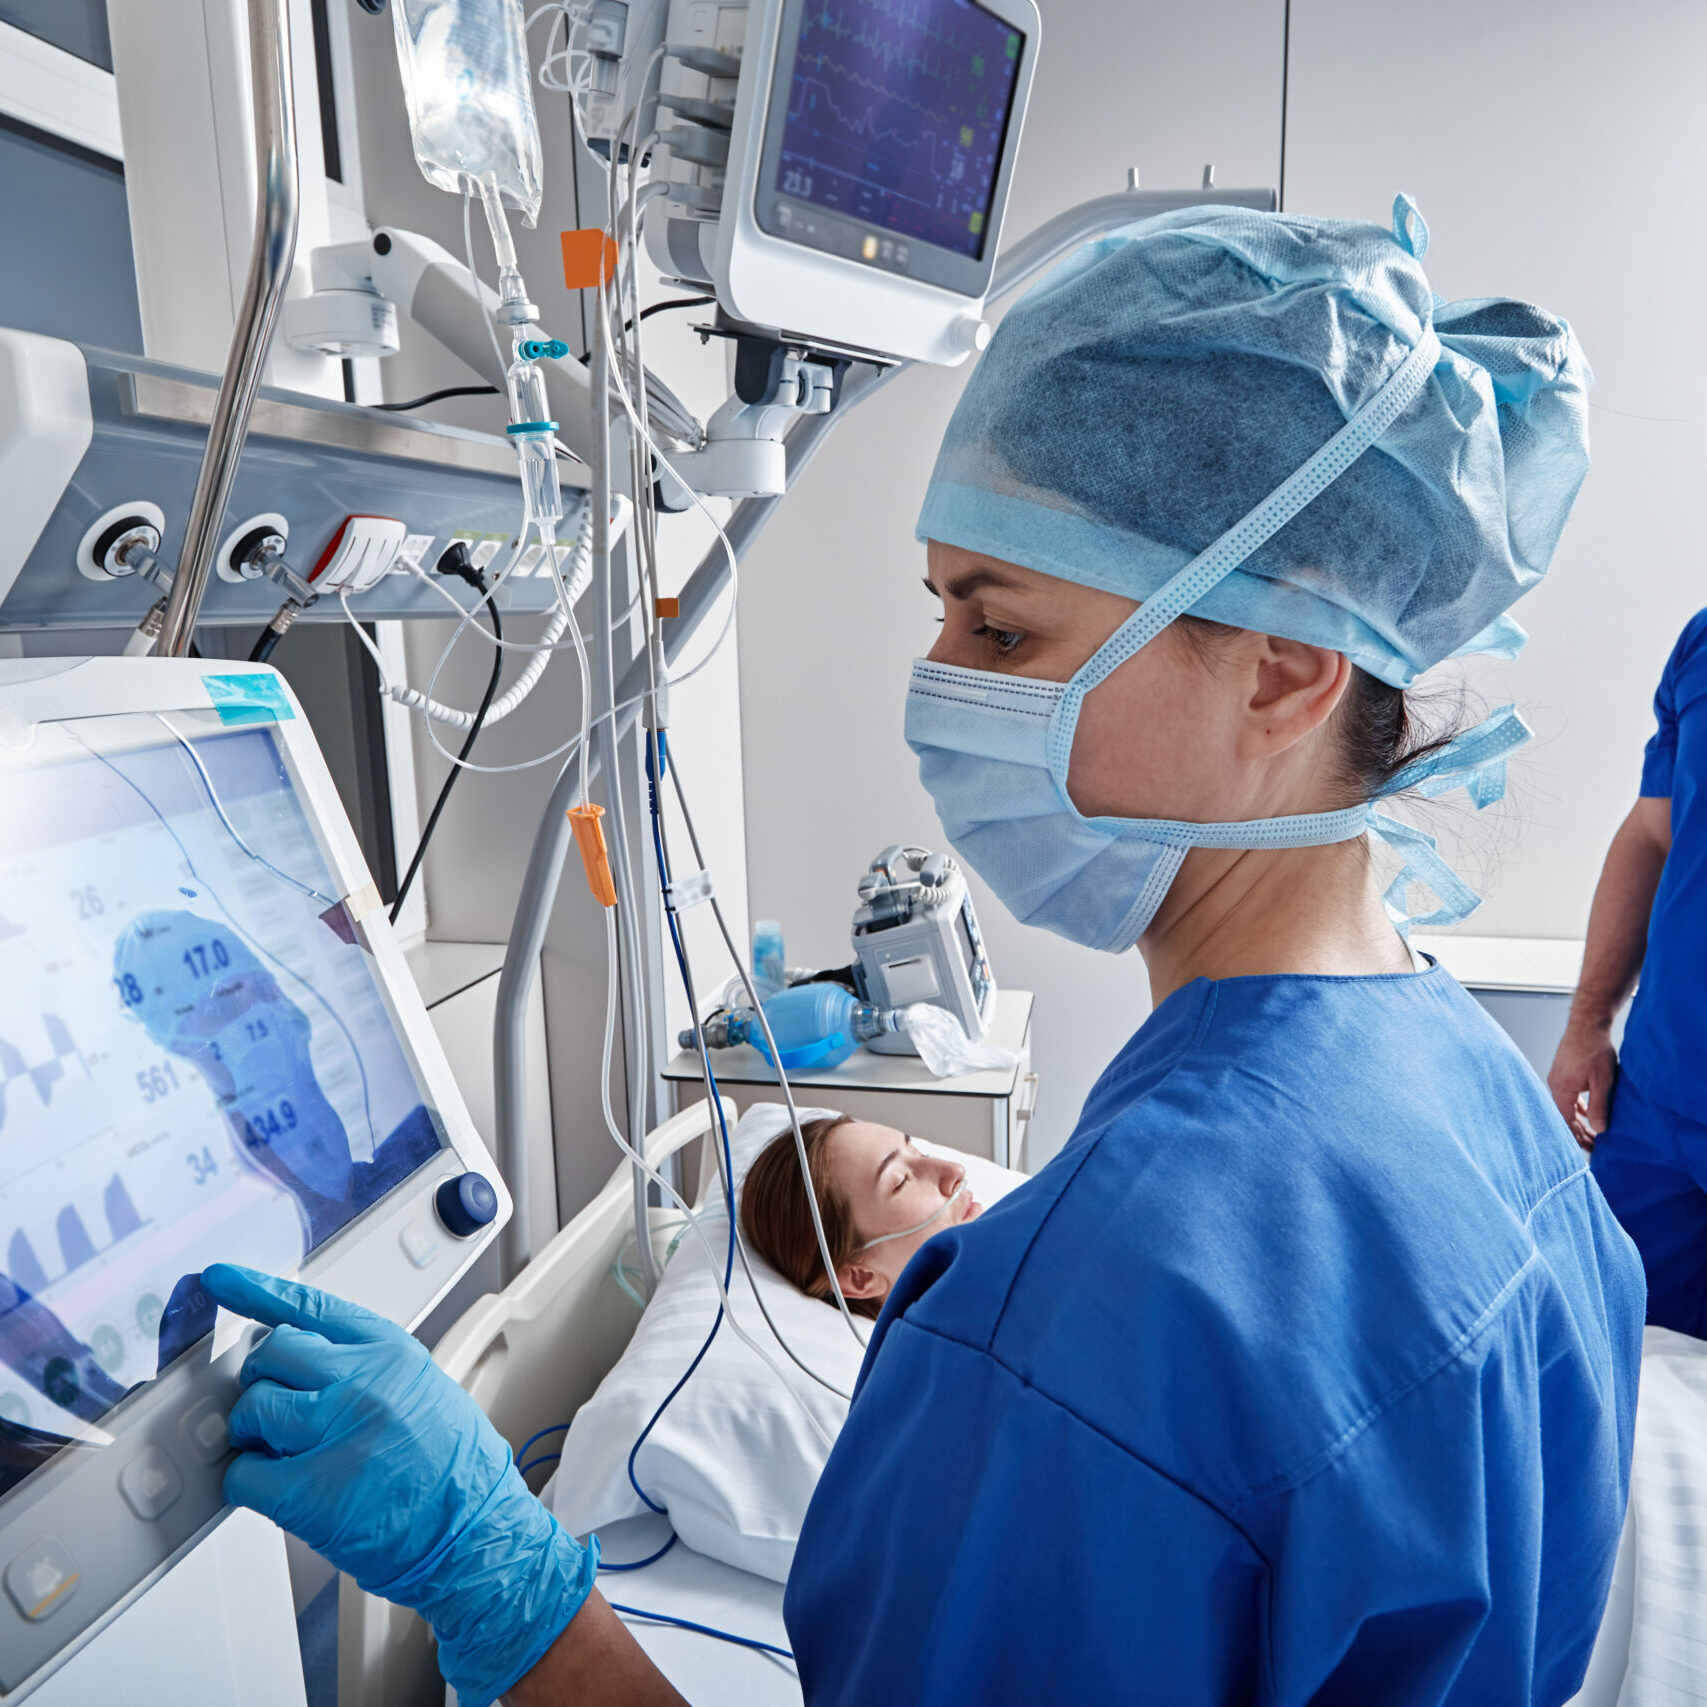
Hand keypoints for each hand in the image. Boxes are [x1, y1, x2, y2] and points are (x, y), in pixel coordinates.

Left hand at [200, 1264, 595, 1706]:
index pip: (306, 1306)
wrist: (473, 1529)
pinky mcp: (310, 1490)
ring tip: (286, 1452)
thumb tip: (298, 1357)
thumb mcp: (417, 1384)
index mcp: (387, 1350)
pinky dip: (248, 1483)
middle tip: (279, 1411)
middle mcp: (360, 1380)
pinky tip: (280, 1487)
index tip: (220, 1280)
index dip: (254, 1290)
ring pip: (251, 1409)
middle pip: (271, 1354)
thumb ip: (360, 1363)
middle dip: (264, 1382)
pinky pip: (243, 1475)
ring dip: (254, 1433)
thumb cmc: (451, 1465)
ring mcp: (334, 1432)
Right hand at [1547, 1019, 1617, 1150]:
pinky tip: (1587, 1111)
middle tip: (1593, 1145)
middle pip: (1564, 1116)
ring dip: (1578, 1119)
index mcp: (1562, 1090)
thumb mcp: (1602, 1082)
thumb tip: (1599, 1129)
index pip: (1565, 1122)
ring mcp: (1557, 1078)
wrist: (1587, 1024)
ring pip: (1565, 1106)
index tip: (1590, 1148)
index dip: (1577, 1137)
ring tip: (1591, 1131)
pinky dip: (1577, 1106)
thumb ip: (1600, 1108)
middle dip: (1578, 1131)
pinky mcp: (1562, 1072)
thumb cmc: (1594, 1049)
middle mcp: (1555, 1085)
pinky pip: (1567, 1095)